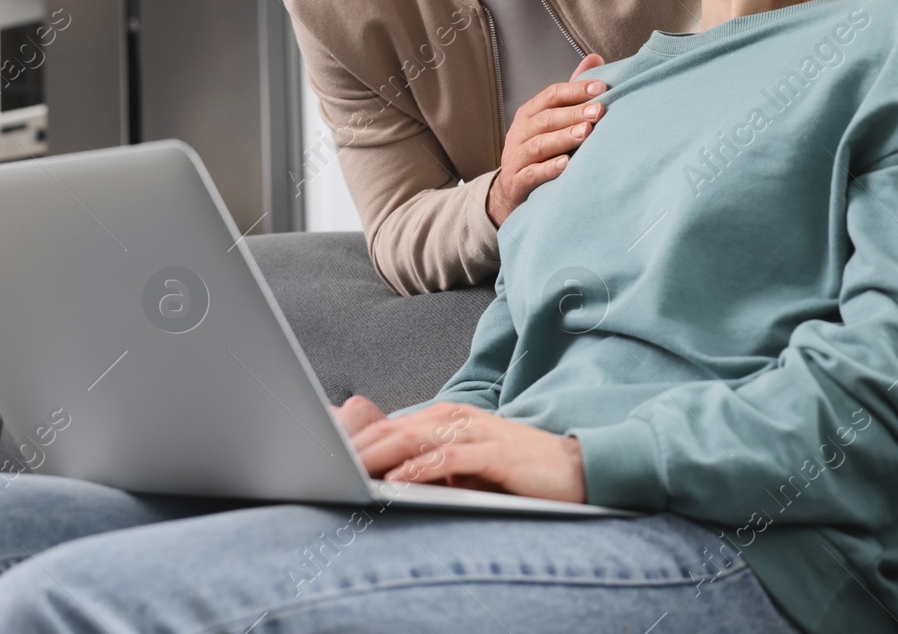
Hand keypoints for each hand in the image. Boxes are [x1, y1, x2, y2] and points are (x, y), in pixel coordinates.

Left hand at [342, 399, 586, 503]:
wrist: (574, 469)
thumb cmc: (516, 472)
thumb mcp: (464, 469)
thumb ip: (428, 466)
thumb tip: (384, 479)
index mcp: (445, 419)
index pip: (389, 427)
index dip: (355, 442)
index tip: (323, 457)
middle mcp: (456, 418)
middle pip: (394, 428)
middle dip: (356, 447)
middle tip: (323, 463)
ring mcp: (477, 432)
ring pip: (415, 437)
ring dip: (379, 454)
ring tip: (348, 469)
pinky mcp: (496, 452)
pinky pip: (451, 457)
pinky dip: (422, 467)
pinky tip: (399, 477)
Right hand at [487, 54, 607, 225]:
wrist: (511, 191)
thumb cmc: (540, 151)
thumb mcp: (552, 120)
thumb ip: (572, 92)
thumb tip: (595, 58)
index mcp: (529, 114)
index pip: (551, 95)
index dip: (575, 90)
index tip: (601, 88)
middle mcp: (520, 132)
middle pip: (547, 119)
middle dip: (574, 113)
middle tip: (598, 111)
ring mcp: (516, 157)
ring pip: (539, 144)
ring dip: (563, 138)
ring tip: (585, 133)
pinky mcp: (516, 182)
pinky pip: (531, 174)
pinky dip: (549, 169)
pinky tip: (567, 165)